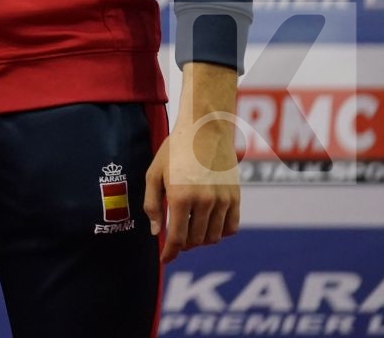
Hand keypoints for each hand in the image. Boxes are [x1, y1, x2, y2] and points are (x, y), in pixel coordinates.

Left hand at [143, 62, 241, 262]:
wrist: (205, 129)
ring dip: (200, 240)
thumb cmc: (175, 149)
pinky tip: (208, 225)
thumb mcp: (154, 173)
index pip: (177, 238)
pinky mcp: (236, 198)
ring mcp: (224, 201)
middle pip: (196, 240)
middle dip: (183, 245)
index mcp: (181, 196)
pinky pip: (231, 228)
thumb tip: (157, 232)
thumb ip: (152, 204)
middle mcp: (205, 202)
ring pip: (213, 237)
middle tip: (174, 239)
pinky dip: (220, 233)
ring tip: (189, 231)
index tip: (164, 260)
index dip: (170, 253)